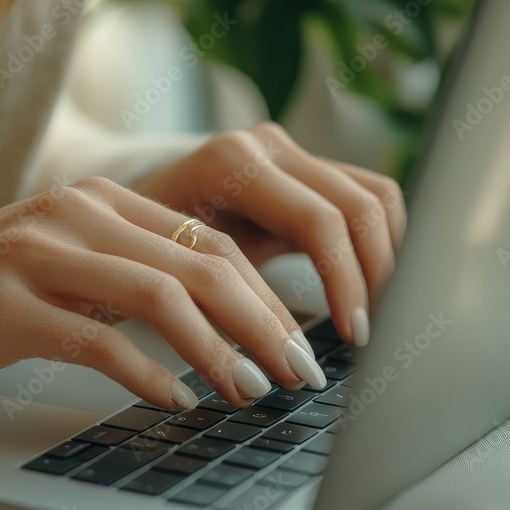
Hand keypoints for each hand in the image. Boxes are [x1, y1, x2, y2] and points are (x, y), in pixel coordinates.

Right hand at [0, 176, 329, 410]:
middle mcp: (76, 215)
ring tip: (250, 390)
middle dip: (261, 323)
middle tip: (299, 372)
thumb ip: (143, 269)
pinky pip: (96, 340)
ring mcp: (39, 257)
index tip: (300, 341)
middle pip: (197, 265)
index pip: (208, 242)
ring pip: (157, 296)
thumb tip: (234, 315)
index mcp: (102, 198)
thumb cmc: (2, 288)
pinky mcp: (8, 308)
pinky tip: (177, 399)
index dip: (266, 295)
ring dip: (217, 350)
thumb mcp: (79, 260)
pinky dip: (147, 373)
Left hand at [133, 124, 406, 345]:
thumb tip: (280, 364)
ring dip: (386, 259)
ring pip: (376, 196)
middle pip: (360, 206)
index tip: (353, 338)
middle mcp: (266, 145)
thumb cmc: (140, 249)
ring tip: (374, 315)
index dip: (346, 283)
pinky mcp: (304, 166)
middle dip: (375, 275)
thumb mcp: (174, 271)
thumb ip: (226, 299)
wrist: (124, 210)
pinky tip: (368, 289)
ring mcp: (288, 150)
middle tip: (371, 335)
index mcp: (231, 163)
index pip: (319, 222)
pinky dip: (378, 243)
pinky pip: (366, 196)